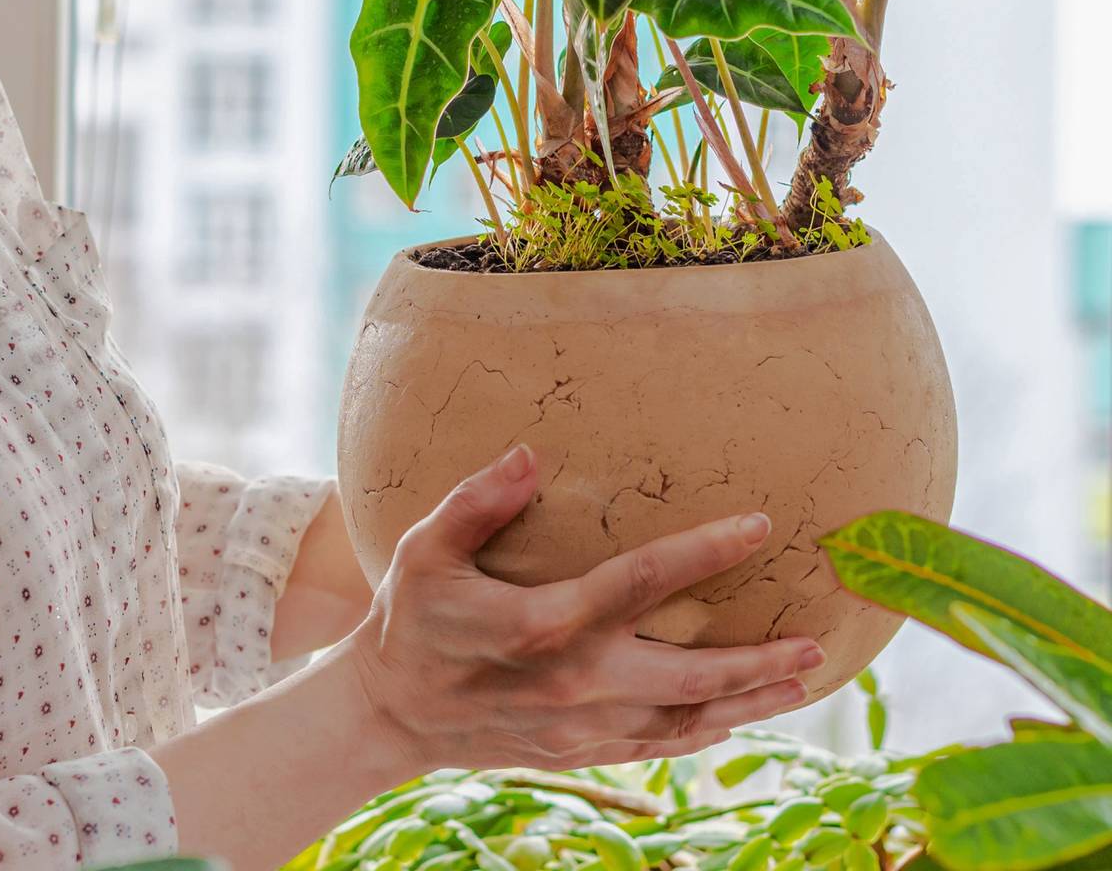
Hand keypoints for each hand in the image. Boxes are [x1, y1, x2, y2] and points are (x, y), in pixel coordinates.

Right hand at [347, 442, 823, 775]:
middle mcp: (575, 682)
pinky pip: (659, 745)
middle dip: (756, 661)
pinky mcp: (579, 748)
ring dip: (749, 702)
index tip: (760, 524)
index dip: (704, 552)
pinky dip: (706, 732)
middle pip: (688, 675)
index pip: (641, 582)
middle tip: (815, 641)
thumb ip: (477, 501)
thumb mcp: (425, 548)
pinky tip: (739, 717)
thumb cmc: (411, 615)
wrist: (390, 712)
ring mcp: (581, 725)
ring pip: (685, 719)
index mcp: (544, 625)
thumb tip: (530, 455)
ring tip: (804, 679)